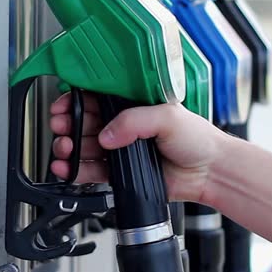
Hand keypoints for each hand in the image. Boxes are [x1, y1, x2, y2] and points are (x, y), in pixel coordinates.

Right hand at [48, 93, 229, 202]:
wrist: (210, 173)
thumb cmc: (198, 139)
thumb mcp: (168, 116)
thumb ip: (135, 121)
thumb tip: (108, 133)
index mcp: (133, 105)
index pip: (97, 98)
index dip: (76, 101)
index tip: (63, 107)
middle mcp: (125, 126)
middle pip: (85, 123)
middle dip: (68, 126)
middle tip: (61, 129)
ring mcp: (122, 150)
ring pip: (85, 147)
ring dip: (69, 149)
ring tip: (63, 151)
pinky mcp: (121, 173)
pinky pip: (93, 171)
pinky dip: (77, 170)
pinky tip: (67, 168)